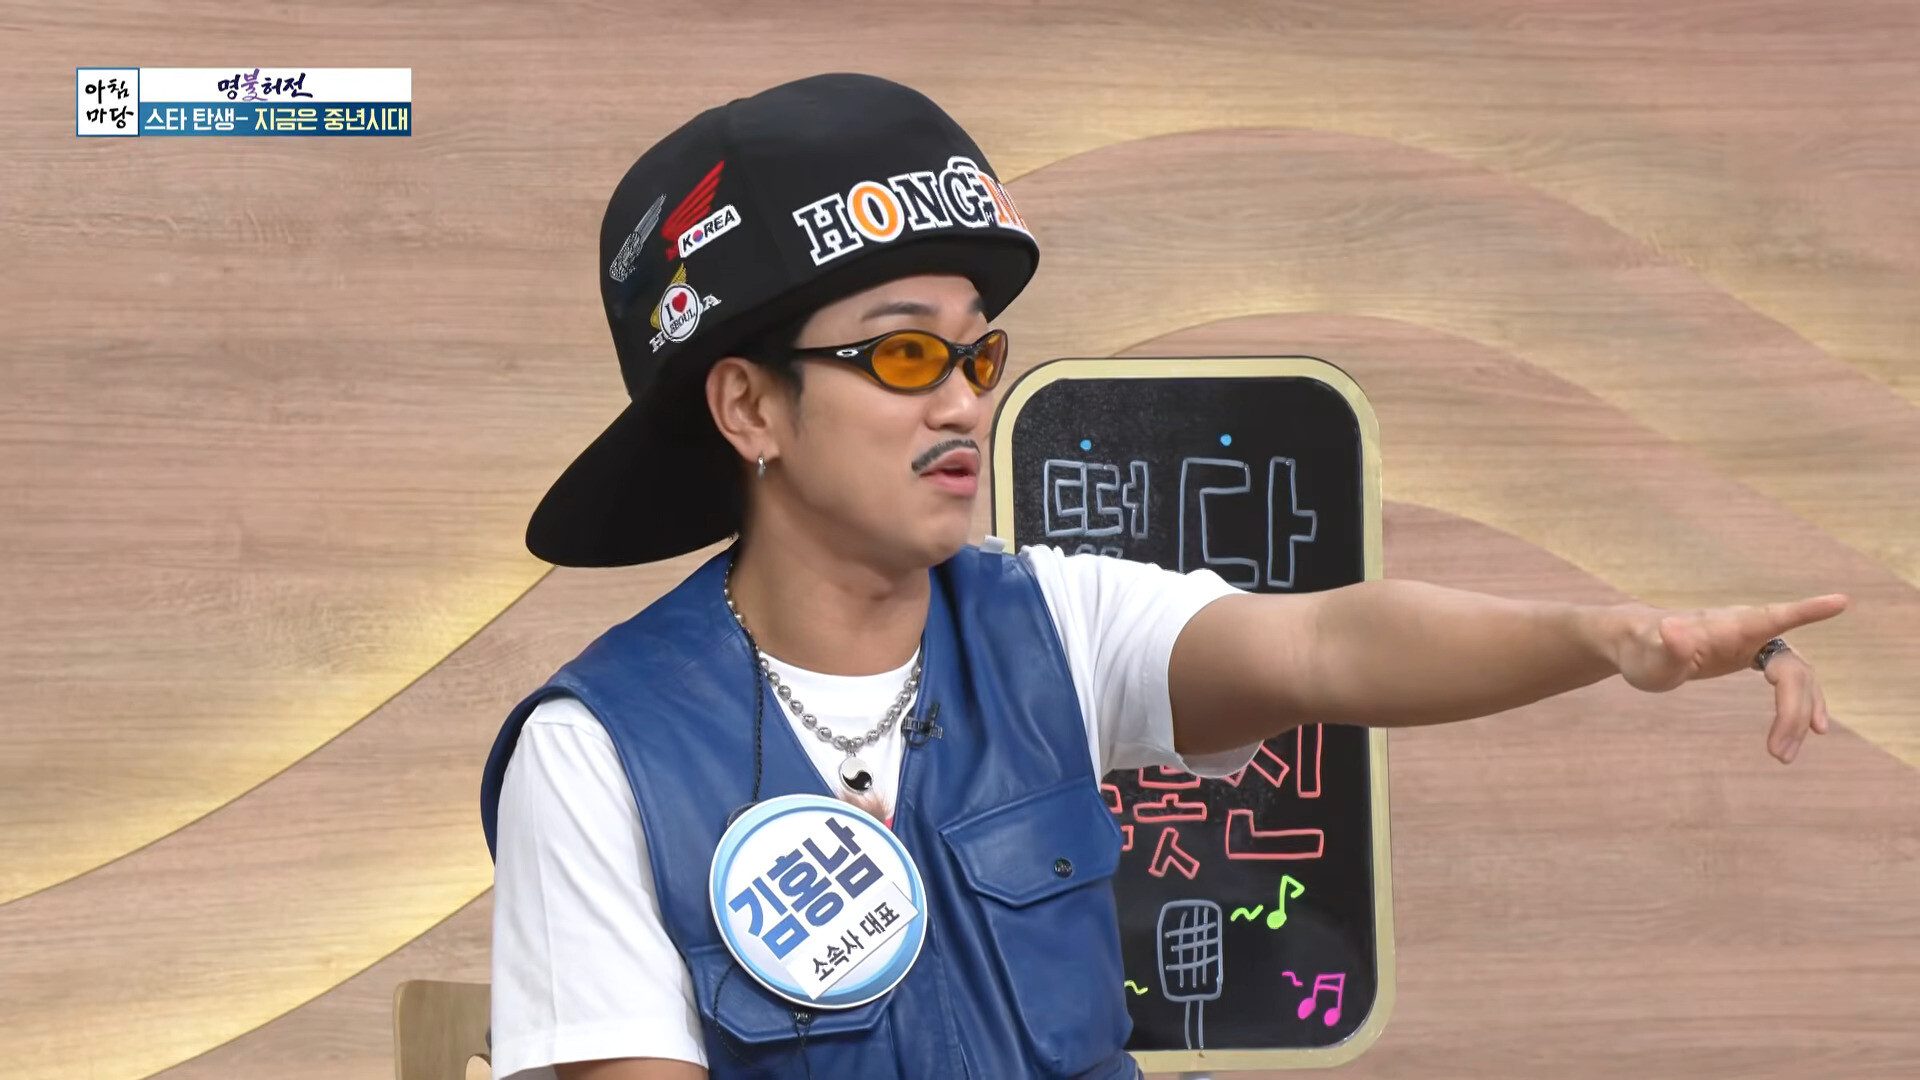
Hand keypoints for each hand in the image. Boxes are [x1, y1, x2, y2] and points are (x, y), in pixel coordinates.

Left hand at [1609, 593, 1849, 764]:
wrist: (1640, 645)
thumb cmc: (1643, 649)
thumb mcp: (1650, 655)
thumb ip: (1666, 646)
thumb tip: (1671, 628)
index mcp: (1729, 626)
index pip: (1773, 617)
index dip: (1808, 611)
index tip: (1842, 601)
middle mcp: (1749, 631)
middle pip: (1791, 669)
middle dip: (1793, 710)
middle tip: (1779, 753)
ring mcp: (1755, 643)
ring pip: (1795, 678)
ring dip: (1797, 716)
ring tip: (1784, 755)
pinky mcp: (1754, 656)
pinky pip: (1790, 681)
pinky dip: (1800, 704)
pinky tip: (1811, 730)